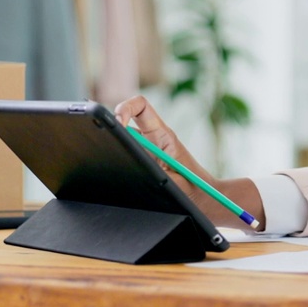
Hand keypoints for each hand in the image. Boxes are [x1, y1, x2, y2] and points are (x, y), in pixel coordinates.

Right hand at [114, 95, 260, 227]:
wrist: (201, 200)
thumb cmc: (192, 187)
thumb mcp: (172, 180)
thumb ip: (153, 172)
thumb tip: (130, 165)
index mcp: (162, 135)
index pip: (141, 106)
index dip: (125, 107)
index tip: (118, 122)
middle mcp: (151, 138)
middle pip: (125, 118)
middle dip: (111, 125)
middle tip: (106, 140)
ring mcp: (144, 150)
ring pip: (122, 137)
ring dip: (113, 143)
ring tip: (108, 154)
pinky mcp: (141, 161)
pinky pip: (124, 153)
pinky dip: (114, 157)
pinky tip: (112, 170)